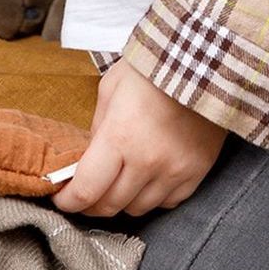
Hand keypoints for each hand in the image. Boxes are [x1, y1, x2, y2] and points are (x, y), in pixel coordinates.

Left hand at [51, 58, 227, 218]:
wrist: (205, 60)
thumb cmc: (153, 68)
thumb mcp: (111, 89)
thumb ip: (97, 128)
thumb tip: (89, 159)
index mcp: (119, 137)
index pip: (86, 191)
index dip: (69, 202)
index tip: (62, 200)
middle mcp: (147, 161)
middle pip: (110, 206)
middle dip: (91, 205)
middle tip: (86, 196)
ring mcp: (175, 170)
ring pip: (138, 209)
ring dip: (123, 201)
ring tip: (120, 183)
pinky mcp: (197, 172)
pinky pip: (168, 202)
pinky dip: (154, 197)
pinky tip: (149, 179)